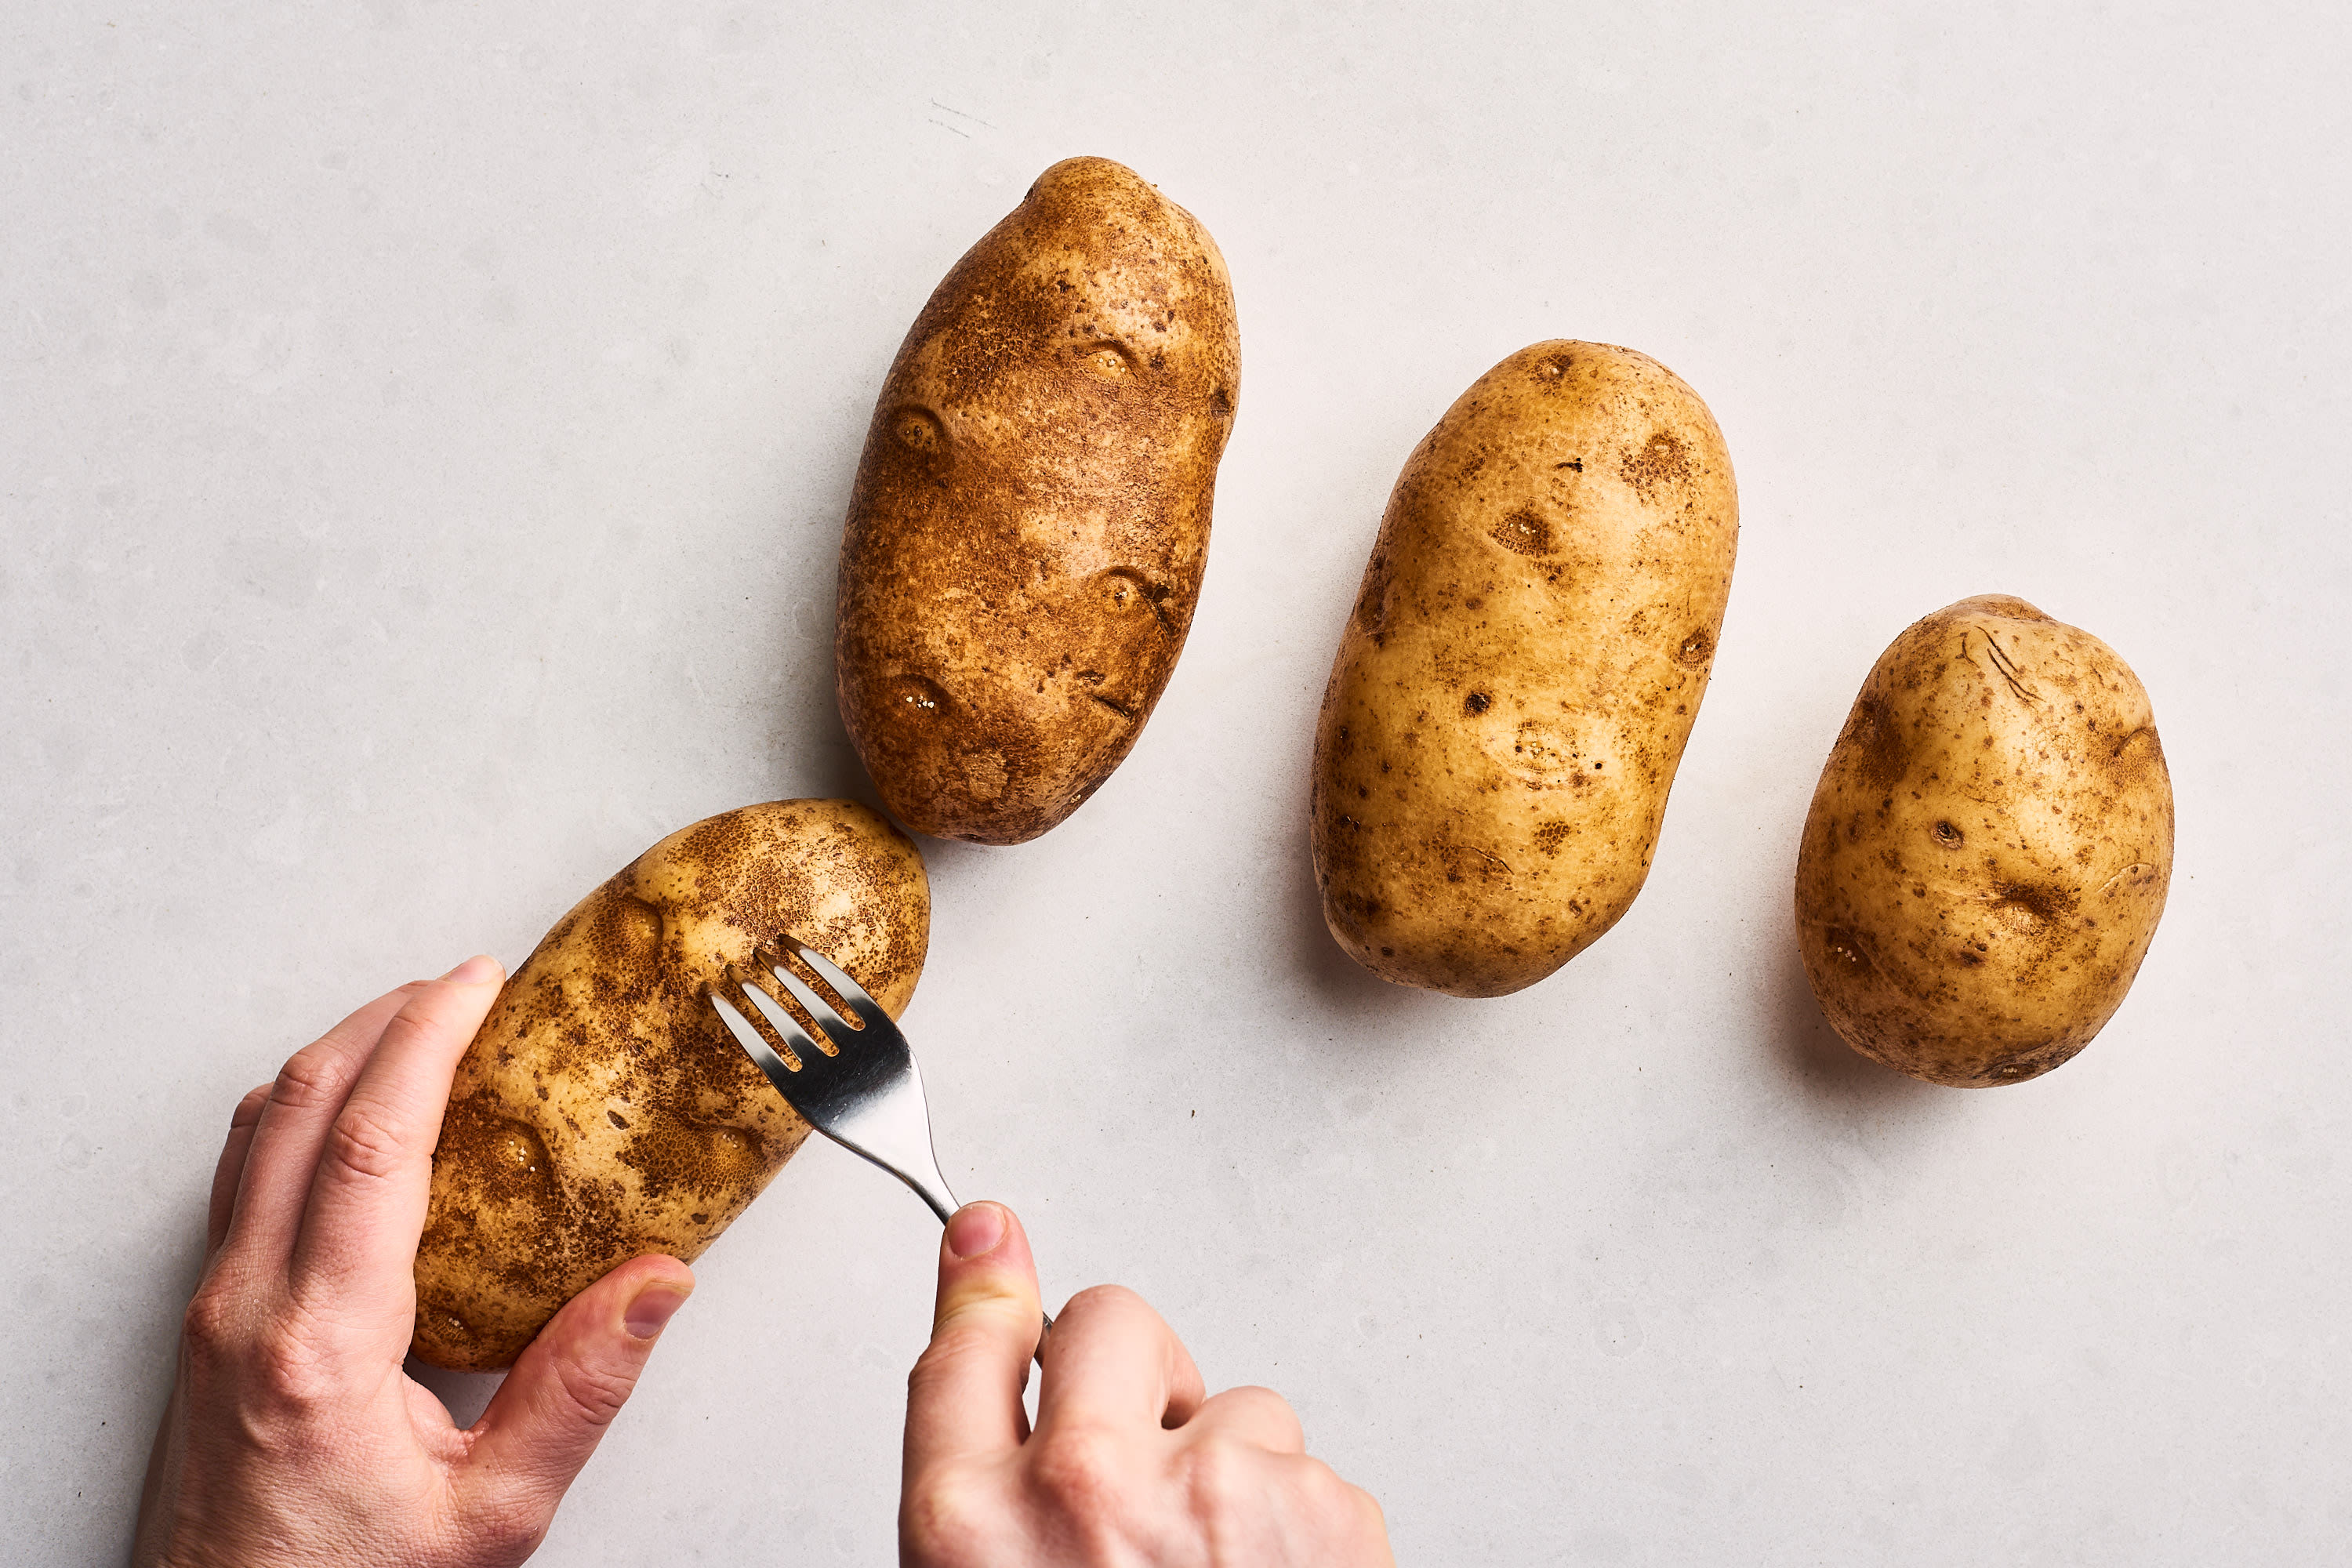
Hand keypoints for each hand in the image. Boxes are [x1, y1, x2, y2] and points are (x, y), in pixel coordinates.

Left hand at [134, 957, 696, 1567]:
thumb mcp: (492, 1515)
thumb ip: (579, 1390)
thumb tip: (661, 1281)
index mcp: (320, 1343)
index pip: (368, 1141)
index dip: (427, 1040)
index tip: (479, 983)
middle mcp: (247, 1308)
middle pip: (296, 1103)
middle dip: (384, 1018)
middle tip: (468, 985)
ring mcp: (212, 1308)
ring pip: (254, 1127)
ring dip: (337, 1054)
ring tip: (419, 1026)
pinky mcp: (205, 1321)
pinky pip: (242, 1172)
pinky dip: (299, 1108)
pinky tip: (354, 1114)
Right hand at [901, 1203, 1392, 1565]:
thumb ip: (984, 1506)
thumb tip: (1000, 1391)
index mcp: (976, 1528)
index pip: (965, 1353)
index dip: (983, 1288)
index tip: (989, 1238)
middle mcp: (1090, 1490)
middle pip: (1111, 1321)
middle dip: (1134, 1371)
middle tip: (1143, 1471)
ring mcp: (1218, 1495)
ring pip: (1237, 1411)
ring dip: (1233, 1478)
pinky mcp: (1325, 1516)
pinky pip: (1311, 1476)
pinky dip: (1303, 1535)